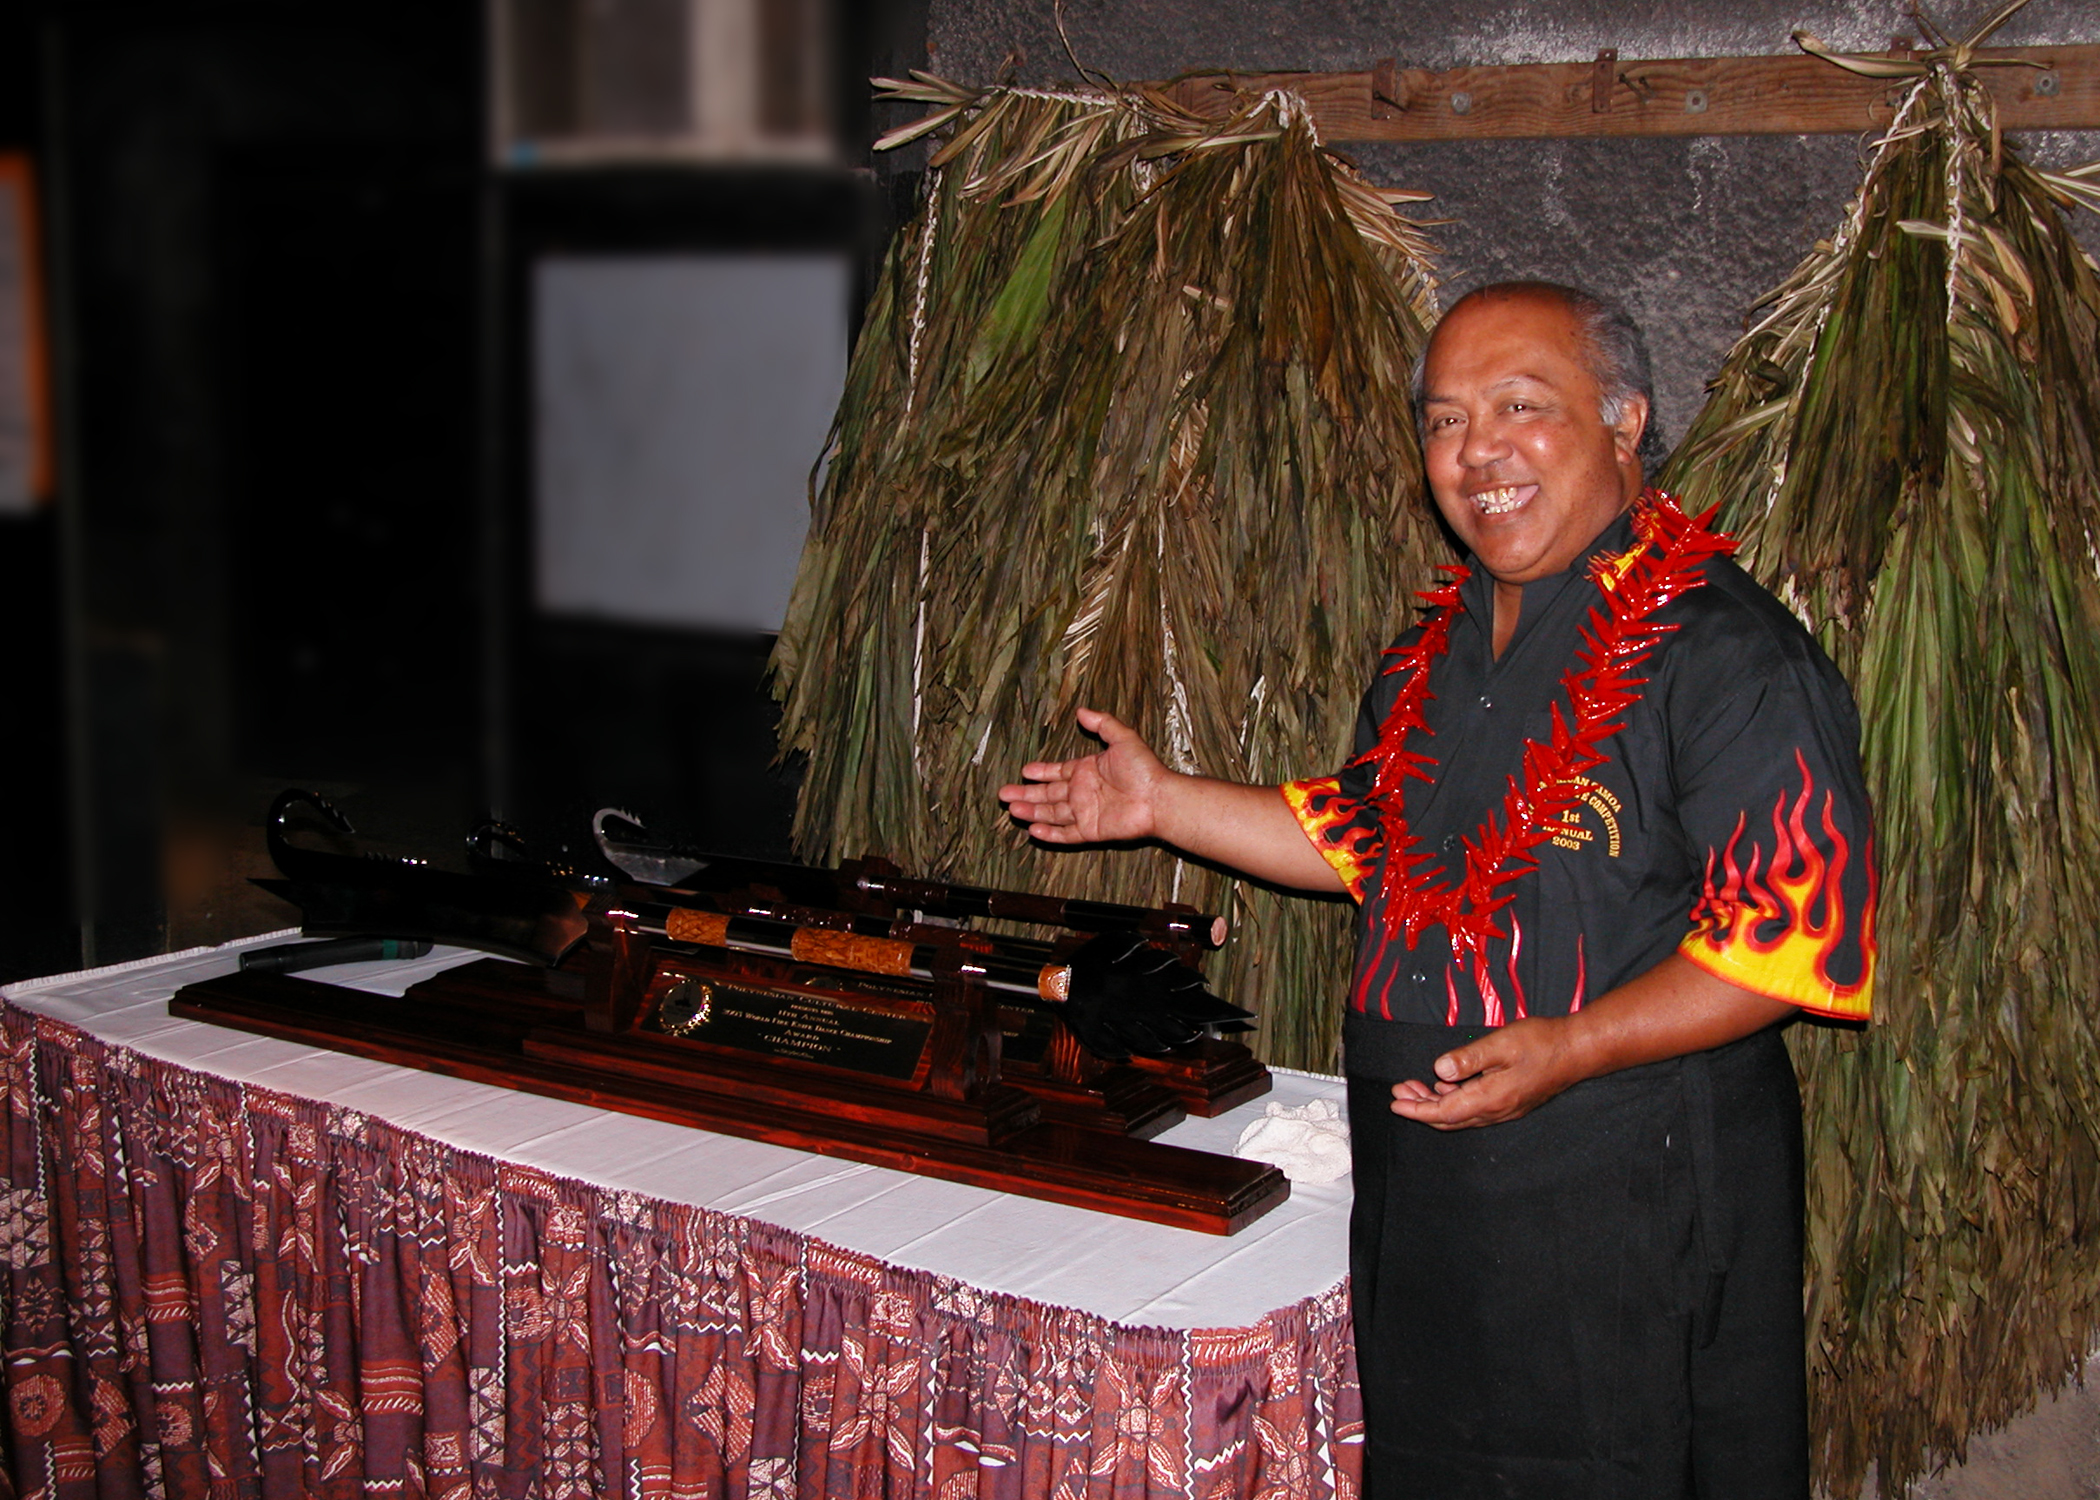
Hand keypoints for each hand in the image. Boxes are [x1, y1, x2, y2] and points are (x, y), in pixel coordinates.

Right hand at [998, 707, 1169, 844]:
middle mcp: (1083, 792)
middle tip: (1004, 794)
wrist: (1158, 798)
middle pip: (1048, 794)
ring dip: (1032, 812)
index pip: (1057, 772)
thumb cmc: (1145, 769)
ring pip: (1052, 813)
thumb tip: (1082, 710)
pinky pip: (1066, 833)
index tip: (1024, 772)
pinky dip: (1050, 834)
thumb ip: (1102, 723)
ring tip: (1012, 810)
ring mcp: (1086, 812)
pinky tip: (1033, 830)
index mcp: (1088, 771)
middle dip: (1026, 794)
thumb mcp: (1123, 738)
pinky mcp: (1091, 830)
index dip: (1040, 772)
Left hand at [1389, 1016, 1581, 1129]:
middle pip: (1450, 1118)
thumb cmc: (1542, 1043)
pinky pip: (1475, 1109)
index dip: (1417, 1108)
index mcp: (1491, 1098)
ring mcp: (1506, 1108)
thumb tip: (1439, 1071)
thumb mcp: (1501, 1044)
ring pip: (1462, 1115)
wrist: (1577, 1050)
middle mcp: (1497, 1110)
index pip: (1444, 1112)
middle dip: (1421, 1106)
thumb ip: (1469, 1059)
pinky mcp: (1511, 1102)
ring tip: (1416, 1086)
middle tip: (1400, 1090)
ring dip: (1436, 1103)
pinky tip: (1448, 1084)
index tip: (1395, 1101)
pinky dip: (1455, 1100)